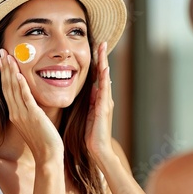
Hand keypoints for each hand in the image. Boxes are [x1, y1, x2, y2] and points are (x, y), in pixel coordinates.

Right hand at [0, 49, 62, 161]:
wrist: (48, 156)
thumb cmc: (44, 140)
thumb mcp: (34, 121)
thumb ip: (31, 109)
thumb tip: (32, 100)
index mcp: (15, 114)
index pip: (7, 89)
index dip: (5, 73)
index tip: (4, 59)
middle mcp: (15, 113)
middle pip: (7, 86)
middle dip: (5, 67)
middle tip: (1, 51)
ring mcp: (23, 115)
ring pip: (14, 89)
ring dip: (11, 71)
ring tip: (8, 56)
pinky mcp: (33, 116)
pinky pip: (26, 99)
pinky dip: (21, 86)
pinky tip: (19, 75)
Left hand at [85, 42, 114, 163]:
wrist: (97, 151)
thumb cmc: (90, 134)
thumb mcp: (87, 114)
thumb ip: (89, 101)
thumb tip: (90, 88)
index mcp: (98, 99)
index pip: (96, 77)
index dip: (96, 63)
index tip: (94, 49)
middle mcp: (104, 98)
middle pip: (102, 74)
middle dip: (102, 58)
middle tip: (102, 42)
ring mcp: (105, 102)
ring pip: (104, 78)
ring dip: (104, 63)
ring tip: (103, 49)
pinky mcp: (104, 109)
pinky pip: (104, 90)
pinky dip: (104, 79)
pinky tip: (104, 69)